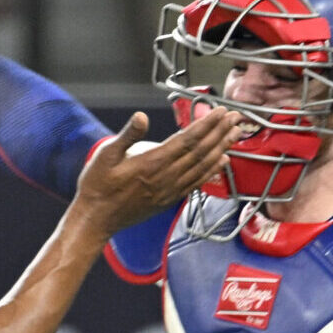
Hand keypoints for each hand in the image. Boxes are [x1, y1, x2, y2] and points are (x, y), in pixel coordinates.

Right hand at [69, 109, 239, 237]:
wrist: (96, 219)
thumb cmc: (97, 186)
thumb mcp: (105, 155)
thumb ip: (127, 135)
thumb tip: (142, 117)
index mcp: (151, 163)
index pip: (187, 140)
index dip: (207, 125)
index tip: (221, 112)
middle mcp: (165, 177)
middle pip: (200, 152)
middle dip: (220, 133)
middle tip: (236, 118)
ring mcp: (169, 190)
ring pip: (202, 167)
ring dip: (221, 149)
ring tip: (235, 135)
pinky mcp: (169, 199)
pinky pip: (196, 183)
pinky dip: (211, 171)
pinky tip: (222, 162)